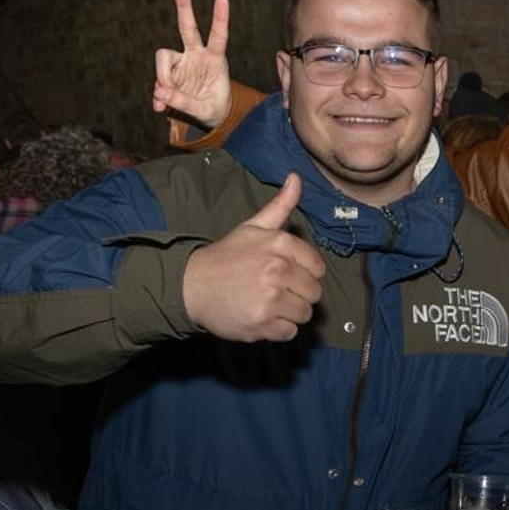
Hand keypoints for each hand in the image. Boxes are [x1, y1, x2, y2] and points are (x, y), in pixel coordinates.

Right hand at [153, 0, 232, 127]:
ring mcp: (182, 61)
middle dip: (183, 4)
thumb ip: (184, 102)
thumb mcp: (205, 111)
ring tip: (165, 99)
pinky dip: (158, 94)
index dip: (220, 18)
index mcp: (216, 59)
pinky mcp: (170, 72)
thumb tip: (159, 93)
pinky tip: (160, 106)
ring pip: (163, 56)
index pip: (219, 35)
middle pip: (187, 25)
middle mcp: (197, 54)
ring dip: (162, 77)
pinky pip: (158, 79)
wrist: (210, 116)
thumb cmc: (214, 108)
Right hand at [181, 174, 325, 341]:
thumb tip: (296, 177)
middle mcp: (277, 269)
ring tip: (267, 303)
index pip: (318, 268)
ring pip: (305, 313)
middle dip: (298, 294)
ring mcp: (270, 297)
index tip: (286, 274)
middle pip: (314, 292)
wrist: (190, 286)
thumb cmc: (226, 257)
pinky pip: (289, 332)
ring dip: (289, 313)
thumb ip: (280, 206)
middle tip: (274, 291)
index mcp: (280, 244)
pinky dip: (278, 329)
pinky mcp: (262, 322)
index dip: (305, 274)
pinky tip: (261, 317)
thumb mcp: (252, 227)